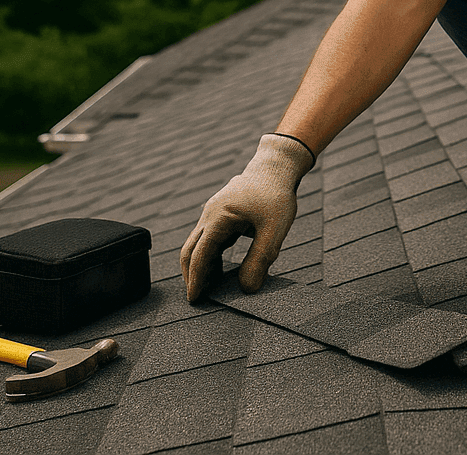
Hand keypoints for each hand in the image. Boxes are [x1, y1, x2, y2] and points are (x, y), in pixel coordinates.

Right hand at [180, 133, 314, 302]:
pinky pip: (209, 238)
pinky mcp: (221, 214)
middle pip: (190, 250)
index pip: (200, 255)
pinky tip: (219, 270)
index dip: (196, 279)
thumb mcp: (273, 230)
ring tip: (209, 290)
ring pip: (198, 244)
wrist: (277, 167)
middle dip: (191, 275)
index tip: (194, 299)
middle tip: (197, 299)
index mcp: (219, 217)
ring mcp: (213, 213)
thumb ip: (260, 259)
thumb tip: (247, 288)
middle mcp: (210, 215)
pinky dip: (210, 256)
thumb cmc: (276, 195)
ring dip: (201, 266)